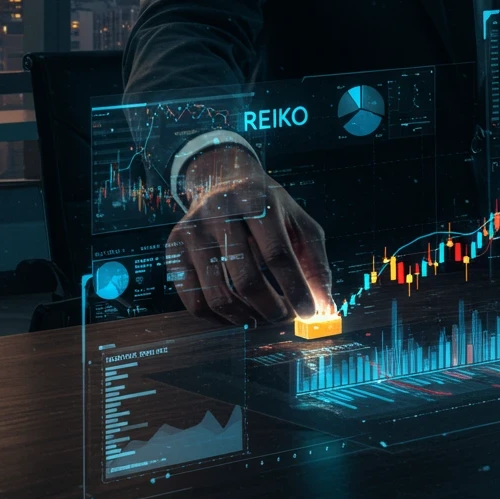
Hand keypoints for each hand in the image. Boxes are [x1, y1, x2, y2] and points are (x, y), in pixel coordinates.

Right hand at [168, 145, 334, 326]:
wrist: (223, 179)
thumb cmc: (267, 207)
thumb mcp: (298, 222)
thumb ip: (315, 262)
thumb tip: (325, 308)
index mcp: (257, 202)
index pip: (277, 254)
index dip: (295, 289)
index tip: (308, 312)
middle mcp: (220, 213)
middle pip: (246, 278)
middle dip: (271, 308)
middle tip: (284, 317)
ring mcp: (193, 231)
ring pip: (217, 295)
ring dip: (246, 317)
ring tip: (263, 317)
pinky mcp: (175, 247)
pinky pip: (193, 301)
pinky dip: (218, 319)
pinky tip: (237, 314)